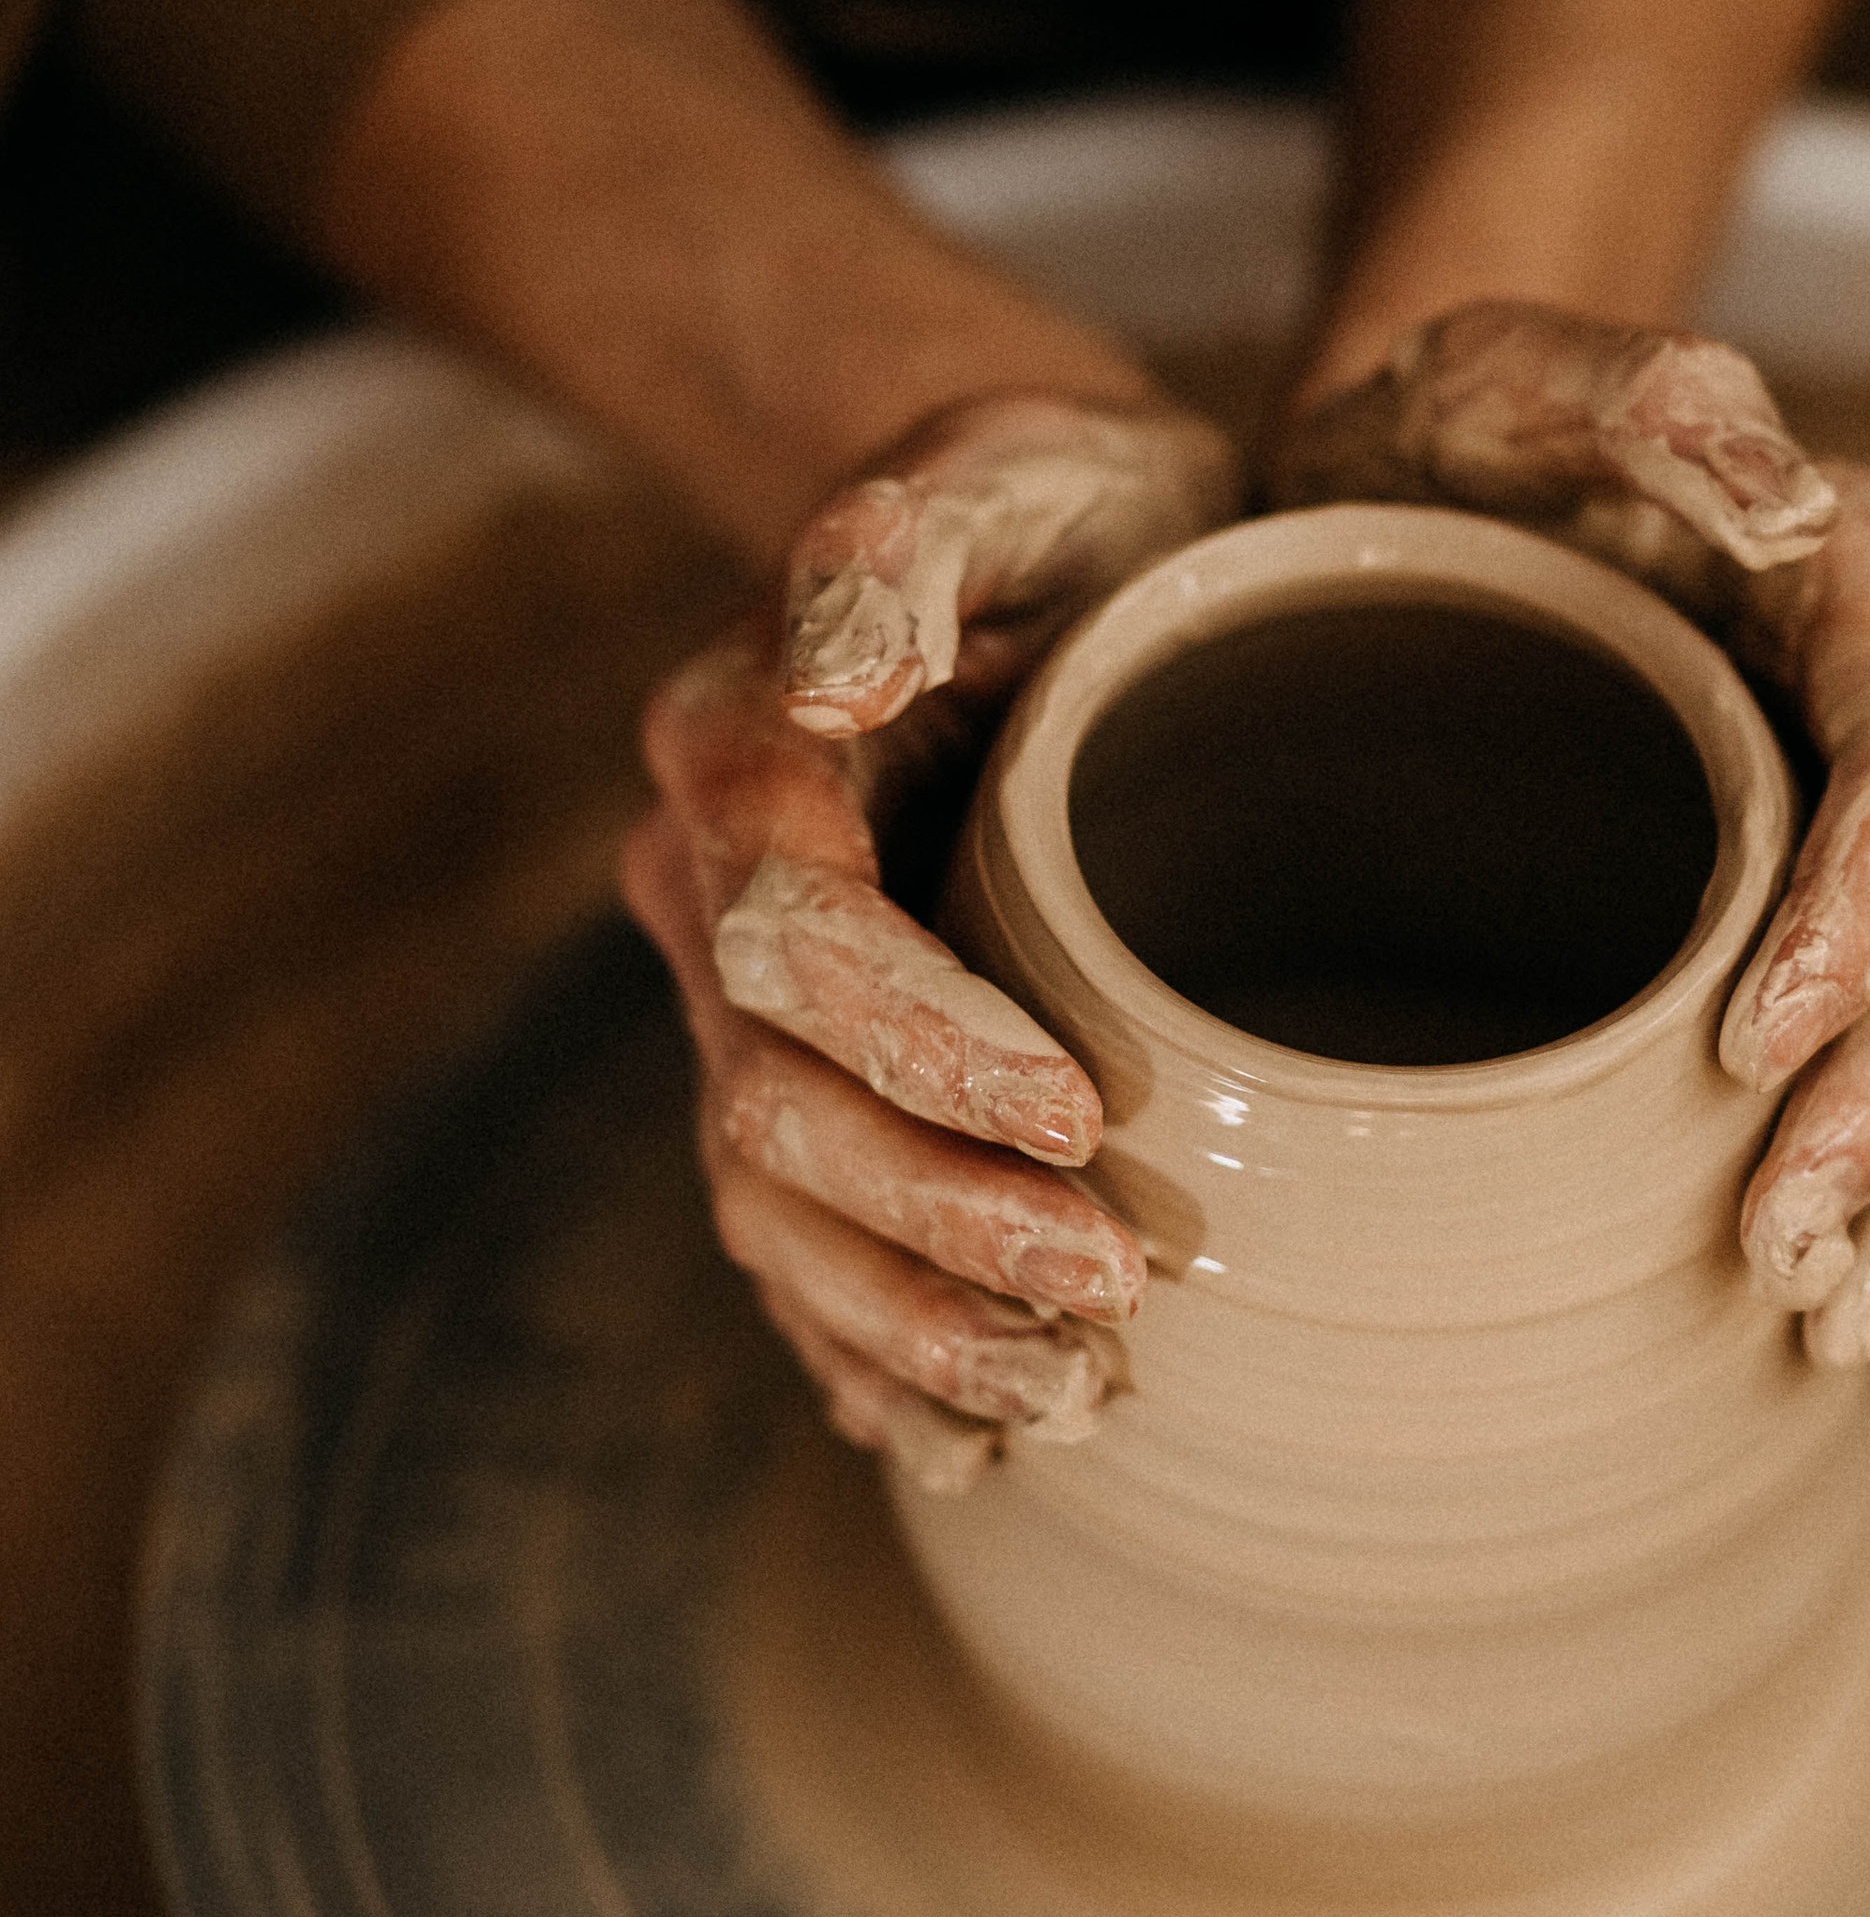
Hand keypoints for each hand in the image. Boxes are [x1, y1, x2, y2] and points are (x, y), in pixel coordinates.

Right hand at [623, 394, 1240, 1486]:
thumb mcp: (1010, 468)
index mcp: (740, 755)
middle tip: (1111, 1299)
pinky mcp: (814, 1081)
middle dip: (932, 1219)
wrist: (1061, 557)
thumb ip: (903, 544)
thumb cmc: (1063, 506)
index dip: (917, 1041)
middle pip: (771, 1109)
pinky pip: (799, 1250)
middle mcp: (710, 895)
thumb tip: (838, 673)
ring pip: (775, 1209)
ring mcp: (748, 1011)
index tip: (1077, 1112)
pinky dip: (869, 1358)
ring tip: (1074, 1402)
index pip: (793, 939)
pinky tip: (961, 1448)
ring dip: (910, 1324)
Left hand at [1275, 303, 1869, 1366]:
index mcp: (1865, 581)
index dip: (1862, 917)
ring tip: (1842, 1321)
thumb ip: (1644, 399)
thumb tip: (1791, 491)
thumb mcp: (1501, 374)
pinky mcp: (1862, 924)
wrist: (1425, 499)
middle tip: (1789, 1247)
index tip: (1756, 1049)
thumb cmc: (1444, 439)